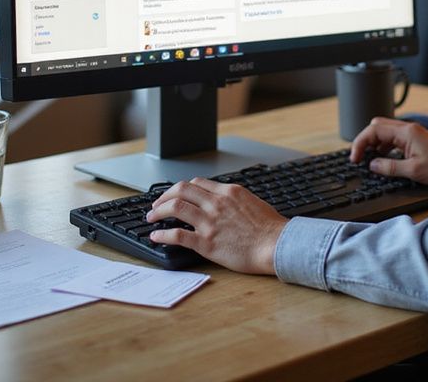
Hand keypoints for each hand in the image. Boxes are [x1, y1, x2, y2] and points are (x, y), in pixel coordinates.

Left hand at [146, 178, 286, 273]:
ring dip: (159, 211)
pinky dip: (163, 235)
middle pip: (182, 190)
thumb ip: (233, 199)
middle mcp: (216, 203)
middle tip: (156, 204)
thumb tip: (222, 201)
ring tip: (151, 217)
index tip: (174, 195)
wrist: (276, 244)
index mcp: (228, 192)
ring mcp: (210, 222)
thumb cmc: (269, 227)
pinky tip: (156, 236)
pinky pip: (178, 235)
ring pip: (176, 208)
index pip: (197, 183)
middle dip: (165, 196)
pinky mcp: (207, 243)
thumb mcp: (252, 202)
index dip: (181, 189)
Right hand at [350, 117, 427, 185]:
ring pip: (384, 130)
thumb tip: (372, 165)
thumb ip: (390, 167)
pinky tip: (383, 158)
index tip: (355, 157)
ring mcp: (410, 132)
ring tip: (369, 159)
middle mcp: (407, 128)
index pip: (374, 129)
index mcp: (406, 132)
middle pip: (376, 126)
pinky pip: (392, 137)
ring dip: (374, 143)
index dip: (360, 142)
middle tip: (359, 157)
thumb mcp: (414, 171)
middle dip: (365, 140)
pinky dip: (383, 145)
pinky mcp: (413, 138)